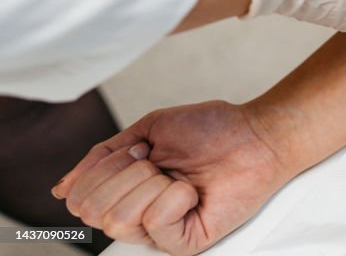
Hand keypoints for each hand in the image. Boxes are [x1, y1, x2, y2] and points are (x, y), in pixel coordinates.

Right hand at [51, 101, 289, 255]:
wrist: (255, 134)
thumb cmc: (210, 129)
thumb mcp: (146, 130)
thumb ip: (101, 158)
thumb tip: (61, 190)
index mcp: (125, 192)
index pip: (80, 198)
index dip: (106, 166)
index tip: (143, 149)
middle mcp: (138, 216)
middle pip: (93, 211)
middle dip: (126, 174)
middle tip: (161, 163)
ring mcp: (161, 233)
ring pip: (119, 219)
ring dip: (150, 184)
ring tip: (179, 176)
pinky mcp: (185, 243)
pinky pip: (155, 223)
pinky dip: (173, 197)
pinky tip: (193, 191)